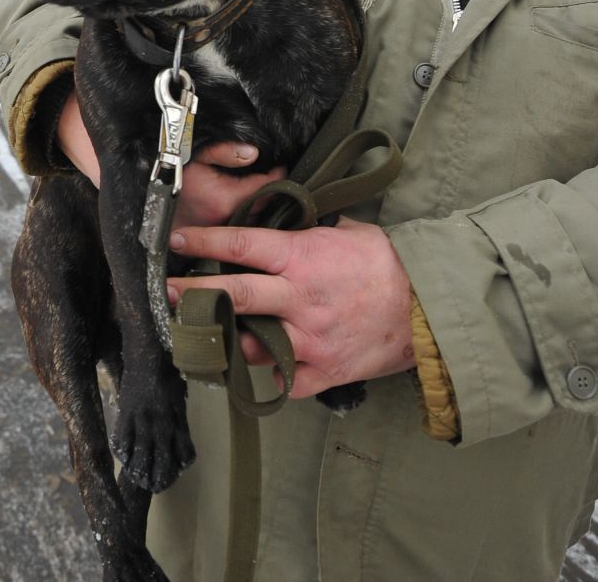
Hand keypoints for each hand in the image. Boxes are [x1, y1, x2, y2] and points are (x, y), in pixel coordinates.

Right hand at [54, 93, 286, 228]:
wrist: (115, 175)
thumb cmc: (152, 154)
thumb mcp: (189, 144)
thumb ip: (224, 149)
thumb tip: (253, 153)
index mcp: (221, 201)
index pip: (263, 192)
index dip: (277, 178)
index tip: (282, 167)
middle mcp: (215, 225)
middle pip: (257, 216)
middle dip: (269, 199)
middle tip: (278, 183)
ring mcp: (203, 237)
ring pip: (239, 227)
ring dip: (252, 212)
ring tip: (262, 196)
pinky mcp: (188, 242)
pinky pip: (220, 235)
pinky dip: (231, 224)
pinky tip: (236, 213)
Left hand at [166, 220, 416, 398]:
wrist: (429, 308)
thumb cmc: (387, 264)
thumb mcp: (344, 232)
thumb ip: (305, 230)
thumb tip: (277, 218)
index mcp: (302, 257)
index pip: (241, 244)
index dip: (203, 242)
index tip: (176, 240)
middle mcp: (299, 298)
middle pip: (234, 294)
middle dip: (194, 294)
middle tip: (168, 293)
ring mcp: (309, 338)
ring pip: (249, 343)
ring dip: (225, 341)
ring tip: (203, 336)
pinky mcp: (323, 371)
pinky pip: (283, 379)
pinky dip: (268, 374)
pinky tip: (253, 368)